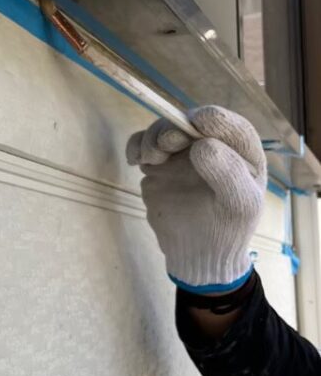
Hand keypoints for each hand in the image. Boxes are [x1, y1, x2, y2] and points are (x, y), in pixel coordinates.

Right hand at [125, 105, 266, 291]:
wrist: (197, 255)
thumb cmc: (228, 231)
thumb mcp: (240, 205)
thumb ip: (228, 173)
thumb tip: (202, 144)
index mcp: (241, 153)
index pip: (230, 126)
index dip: (213, 120)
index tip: (198, 123)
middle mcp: (212, 146)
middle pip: (190, 122)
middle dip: (174, 127)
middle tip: (166, 145)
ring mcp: (183, 154)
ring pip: (164, 130)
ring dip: (152, 137)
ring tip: (149, 159)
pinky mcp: (159, 165)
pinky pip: (143, 146)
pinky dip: (135, 146)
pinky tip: (134, 159)